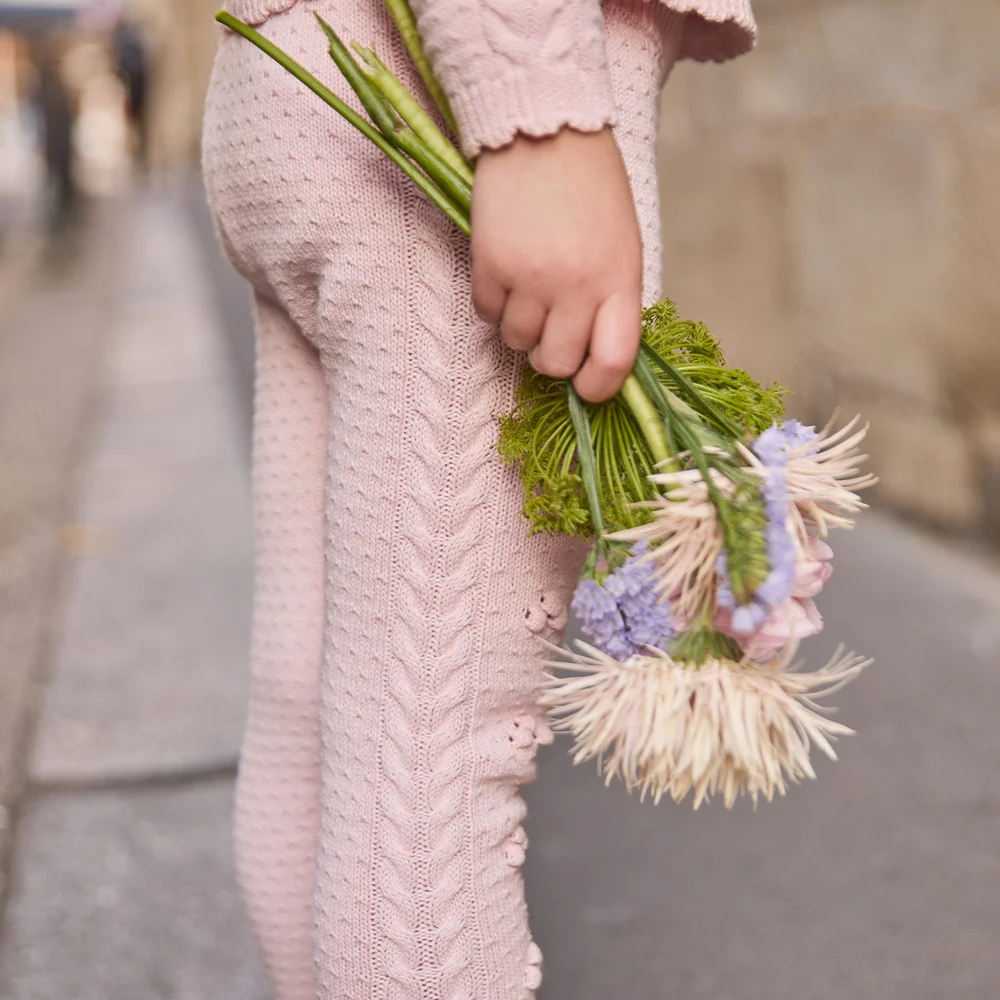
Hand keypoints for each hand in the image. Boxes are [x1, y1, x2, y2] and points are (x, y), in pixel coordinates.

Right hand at [471, 127, 641, 402]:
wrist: (546, 129)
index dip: (599, 387)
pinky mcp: (489, 264)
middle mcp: (575, 285)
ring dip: (521, 328)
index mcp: (619, 280)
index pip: (614, 361)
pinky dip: (495, 304)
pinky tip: (506, 272)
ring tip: (529, 291)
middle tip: (552, 330)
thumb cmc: (593, 188)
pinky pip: (487, 314)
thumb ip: (613, 300)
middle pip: (557, 364)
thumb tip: (594, 353)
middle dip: (553, 357)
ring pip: (517, 343)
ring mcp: (529, 277)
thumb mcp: (623, 246)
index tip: (588, 387)